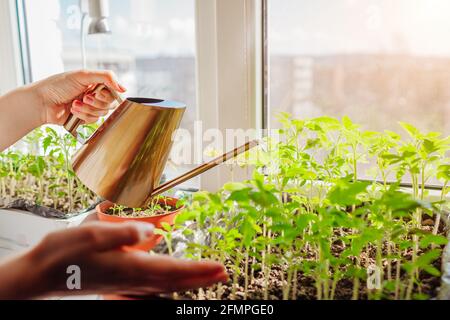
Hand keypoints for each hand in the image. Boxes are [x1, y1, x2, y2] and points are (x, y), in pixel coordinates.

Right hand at [0, 222, 227, 299]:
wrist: (41, 275)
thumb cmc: (63, 253)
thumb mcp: (90, 234)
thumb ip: (123, 233)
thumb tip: (151, 230)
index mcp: (130, 266)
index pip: (173, 270)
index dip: (198, 270)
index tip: (219, 268)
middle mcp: (133, 279)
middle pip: (175, 281)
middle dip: (201, 278)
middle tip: (224, 274)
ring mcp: (126, 283)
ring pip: (166, 285)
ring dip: (190, 281)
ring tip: (207, 276)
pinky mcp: (120, 282)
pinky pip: (154, 284)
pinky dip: (171, 282)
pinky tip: (173, 278)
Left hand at [32, 70, 126, 125]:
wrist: (42, 102)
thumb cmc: (58, 85)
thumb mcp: (82, 75)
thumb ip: (106, 77)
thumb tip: (123, 88)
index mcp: (96, 83)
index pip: (114, 90)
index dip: (108, 93)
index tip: (97, 91)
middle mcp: (95, 95)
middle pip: (111, 103)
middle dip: (97, 102)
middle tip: (85, 97)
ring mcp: (91, 107)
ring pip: (103, 113)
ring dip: (88, 109)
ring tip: (74, 103)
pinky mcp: (85, 118)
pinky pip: (94, 120)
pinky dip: (83, 115)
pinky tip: (72, 110)